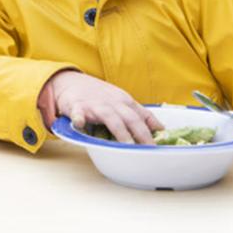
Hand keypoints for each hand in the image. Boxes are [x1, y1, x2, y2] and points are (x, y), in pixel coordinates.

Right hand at [38, 70, 162, 143]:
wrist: (71, 82)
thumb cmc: (99, 95)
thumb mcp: (121, 100)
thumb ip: (139, 113)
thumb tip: (161, 129)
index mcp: (124, 102)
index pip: (142, 116)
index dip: (152, 130)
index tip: (160, 144)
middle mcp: (113, 103)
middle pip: (131, 118)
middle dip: (142, 134)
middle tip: (149, 149)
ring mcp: (95, 105)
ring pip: (110, 118)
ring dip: (120, 131)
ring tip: (128, 145)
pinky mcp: (77, 107)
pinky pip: (79, 114)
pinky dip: (79, 119)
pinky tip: (80, 124)